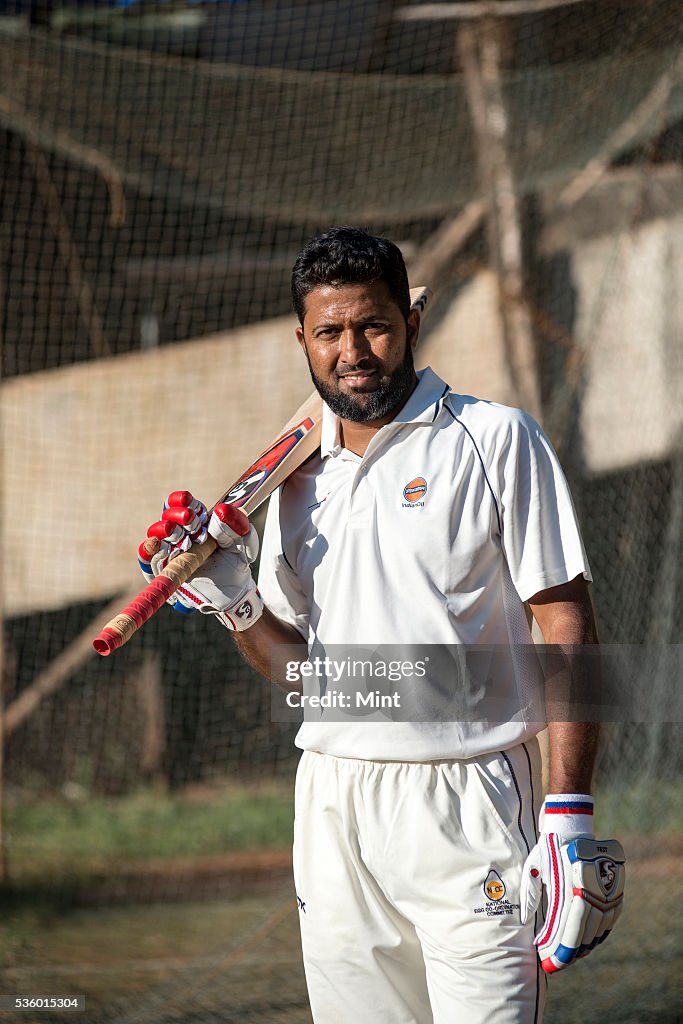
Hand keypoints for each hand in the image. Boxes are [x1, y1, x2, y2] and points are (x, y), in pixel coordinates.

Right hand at [138, 490, 263, 630]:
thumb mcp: (244, 544)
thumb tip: (221, 510)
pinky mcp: (161, 569)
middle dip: (177, 516)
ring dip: (164, 530)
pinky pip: (147, 557)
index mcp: (199, 521)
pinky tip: (157, 545)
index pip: (185, 504)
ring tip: (177, 534)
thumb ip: (236, 525)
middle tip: (192, 521)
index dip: (183, 501)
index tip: (188, 501)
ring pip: (156, 534)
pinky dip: (148, 549)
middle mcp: (181, 532)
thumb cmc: (236, 563)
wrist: (232, 594)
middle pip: (169, 516)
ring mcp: (169, 550)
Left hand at [520, 794, 624, 972]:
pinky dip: (601, 932)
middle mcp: (590, 891)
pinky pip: (611, 917)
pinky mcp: (614, 887)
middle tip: (558, 964)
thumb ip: (531, 897)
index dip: (558, 950)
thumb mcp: (533, 870)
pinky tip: (591, 941)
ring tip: (572, 956)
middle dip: (570, 953)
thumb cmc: (547, 849)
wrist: (570, 824)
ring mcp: (606, 889)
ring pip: (600, 928)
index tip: (548, 963)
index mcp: (569, 887)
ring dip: (586, 945)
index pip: (566, 930)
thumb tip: (525, 923)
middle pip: (584, 933)